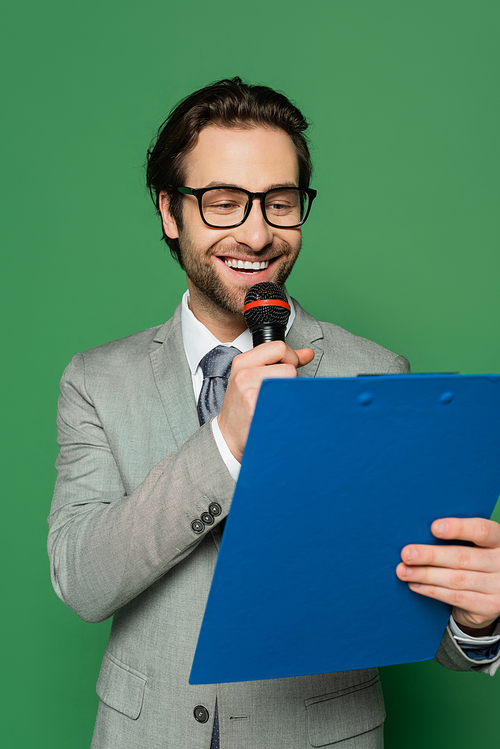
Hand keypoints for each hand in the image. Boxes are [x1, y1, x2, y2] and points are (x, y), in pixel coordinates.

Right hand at [217, 341, 313, 461]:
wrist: (228, 435)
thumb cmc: (241, 406)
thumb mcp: (253, 376)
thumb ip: (280, 361)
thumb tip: (307, 353)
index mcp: (242, 362)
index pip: (279, 347)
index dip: (291, 357)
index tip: (290, 367)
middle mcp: (243, 374)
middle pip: (289, 367)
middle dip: (291, 379)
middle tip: (280, 391)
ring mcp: (249, 392)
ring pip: (290, 383)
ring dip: (290, 394)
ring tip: (277, 401)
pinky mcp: (256, 409)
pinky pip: (286, 401)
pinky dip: (287, 407)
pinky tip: (277, 412)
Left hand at [396, 517, 499, 634]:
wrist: (493, 593)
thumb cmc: (476, 557)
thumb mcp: (476, 544)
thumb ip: (458, 537)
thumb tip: (418, 529)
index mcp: (499, 539)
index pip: (482, 530)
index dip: (458, 528)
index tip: (433, 527)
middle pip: (463, 557)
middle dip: (431, 556)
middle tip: (407, 554)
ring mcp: (499, 587)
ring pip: (456, 579)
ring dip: (425, 575)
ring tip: (404, 571)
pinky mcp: (490, 606)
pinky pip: (456, 597)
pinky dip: (432, 590)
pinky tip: (416, 584)